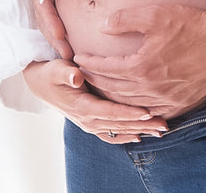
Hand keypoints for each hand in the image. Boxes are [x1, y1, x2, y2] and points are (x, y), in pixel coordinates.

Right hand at [19, 60, 166, 143]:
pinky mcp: (92, 123)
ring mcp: (89, 124)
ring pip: (118, 131)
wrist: (41, 85)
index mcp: (82, 107)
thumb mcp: (56, 69)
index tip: (148, 112)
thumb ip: (66, 72)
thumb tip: (76, 76)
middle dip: (142, 125)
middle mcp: (87, 120)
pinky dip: (125, 137)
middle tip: (164, 125)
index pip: (111, 112)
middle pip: (119, 125)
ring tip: (160, 131)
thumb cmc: (51, 73)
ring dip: (139, 132)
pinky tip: (139, 136)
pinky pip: (111, 135)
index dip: (129, 113)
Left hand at [73, 4, 205, 119]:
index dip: (90, 63)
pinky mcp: (181, 106)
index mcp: (141, 67)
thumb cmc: (191, 24)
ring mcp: (166, 101)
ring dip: (114, 98)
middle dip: (96, 81)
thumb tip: (103, 26)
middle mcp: (151, 89)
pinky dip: (138, 109)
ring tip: (104, 88)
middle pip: (113, 91)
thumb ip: (125, 20)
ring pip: (131, 105)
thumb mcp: (155, 14)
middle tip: (85, 74)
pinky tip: (133, 104)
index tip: (79, 58)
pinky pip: (152, 113)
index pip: (106, 69)